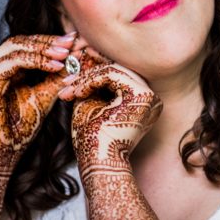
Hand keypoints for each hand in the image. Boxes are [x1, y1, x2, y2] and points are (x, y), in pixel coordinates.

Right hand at [0, 33, 75, 219]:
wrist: (2, 154)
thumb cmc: (21, 129)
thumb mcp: (45, 97)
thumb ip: (57, 77)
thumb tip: (78, 58)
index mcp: (2, 68)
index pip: (26, 44)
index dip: (50, 40)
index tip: (74, 39)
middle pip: (21, 41)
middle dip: (48, 41)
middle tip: (72, 42)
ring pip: (16, 46)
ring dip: (44, 48)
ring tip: (66, 53)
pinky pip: (13, 62)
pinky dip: (36, 61)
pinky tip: (55, 65)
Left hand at [59, 52, 162, 183]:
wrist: (98, 163)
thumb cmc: (93, 140)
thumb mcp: (91, 104)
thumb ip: (91, 82)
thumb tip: (83, 56)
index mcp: (142, 101)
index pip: (122, 74)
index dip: (99, 64)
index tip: (79, 60)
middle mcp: (151, 98)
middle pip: (121, 68)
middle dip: (93, 65)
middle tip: (70, 66)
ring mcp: (149, 97)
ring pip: (116, 69)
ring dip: (87, 76)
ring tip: (68, 88)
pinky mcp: (141, 96)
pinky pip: (113, 74)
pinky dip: (91, 80)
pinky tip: (77, 92)